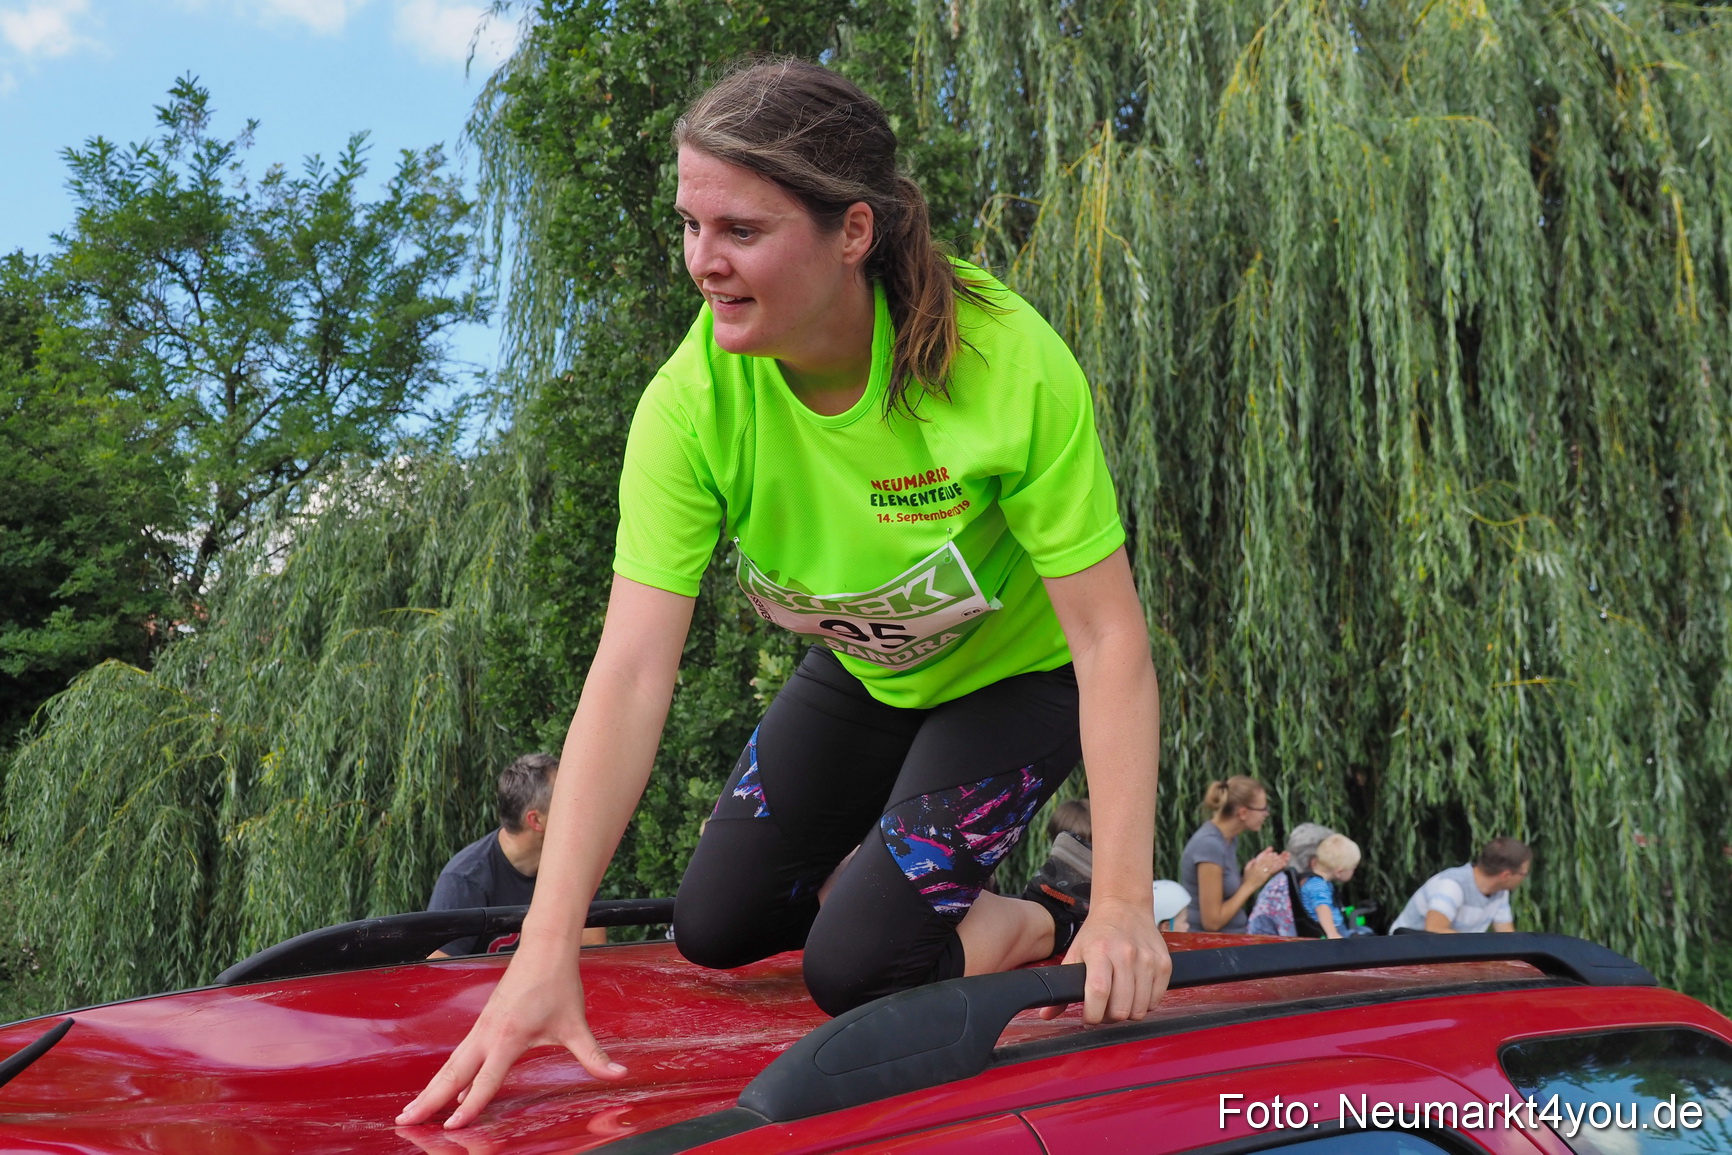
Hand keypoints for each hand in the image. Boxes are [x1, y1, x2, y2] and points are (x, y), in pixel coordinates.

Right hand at [395, 944, 627, 1129]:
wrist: (544, 947)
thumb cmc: (559, 984)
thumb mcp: (577, 1025)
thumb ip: (594, 1056)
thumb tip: (619, 1075)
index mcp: (509, 1037)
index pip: (486, 1080)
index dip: (470, 1106)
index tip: (452, 1128)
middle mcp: (488, 1034)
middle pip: (453, 1074)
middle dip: (429, 1100)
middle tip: (405, 1121)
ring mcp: (482, 1027)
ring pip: (451, 1064)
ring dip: (430, 1088)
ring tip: (410, 1111)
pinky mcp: (483, 1023)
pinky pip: (459, 1054)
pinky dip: (446, 1074)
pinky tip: (442, 1089)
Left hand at [1038, 896, 1170, 1023]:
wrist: (1124, 907)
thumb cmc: (1097, 933)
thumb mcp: (1075, 953)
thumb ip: (1062, 986)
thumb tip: (1046, 1014)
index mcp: (1100, 951)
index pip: (1099, 992)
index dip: (1093, 1015)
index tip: (1089, 1018)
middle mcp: (1126, 954)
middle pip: (1121, 1008)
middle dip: (1110, 1017)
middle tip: (1104, 1009)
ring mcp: (1148, 959)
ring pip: (1140, 1009)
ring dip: (1128, 1012)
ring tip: (1119, 1000)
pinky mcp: (1164, 964)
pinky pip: (1156, 1000)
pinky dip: (1145, 1003)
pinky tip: (1135, 992)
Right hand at [1244, 848, 1288, 886]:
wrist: (1248, 886)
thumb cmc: (1247, 877)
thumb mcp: (1247, 867)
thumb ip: (1252, 862)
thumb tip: (1257, 858)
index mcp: (1255, 864)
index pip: (1262, 857)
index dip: (1268, 853)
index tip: (1273, 850)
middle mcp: (1260, 867)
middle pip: (1269, 860)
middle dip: (1276, 856)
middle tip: (1283, 853)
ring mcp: (1264, 872)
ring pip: (1273, 864)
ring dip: (1280, 860)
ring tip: (1286, 857)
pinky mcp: (1267, 876)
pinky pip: (1274, 871)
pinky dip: (1279, 867)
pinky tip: (1284, 864)